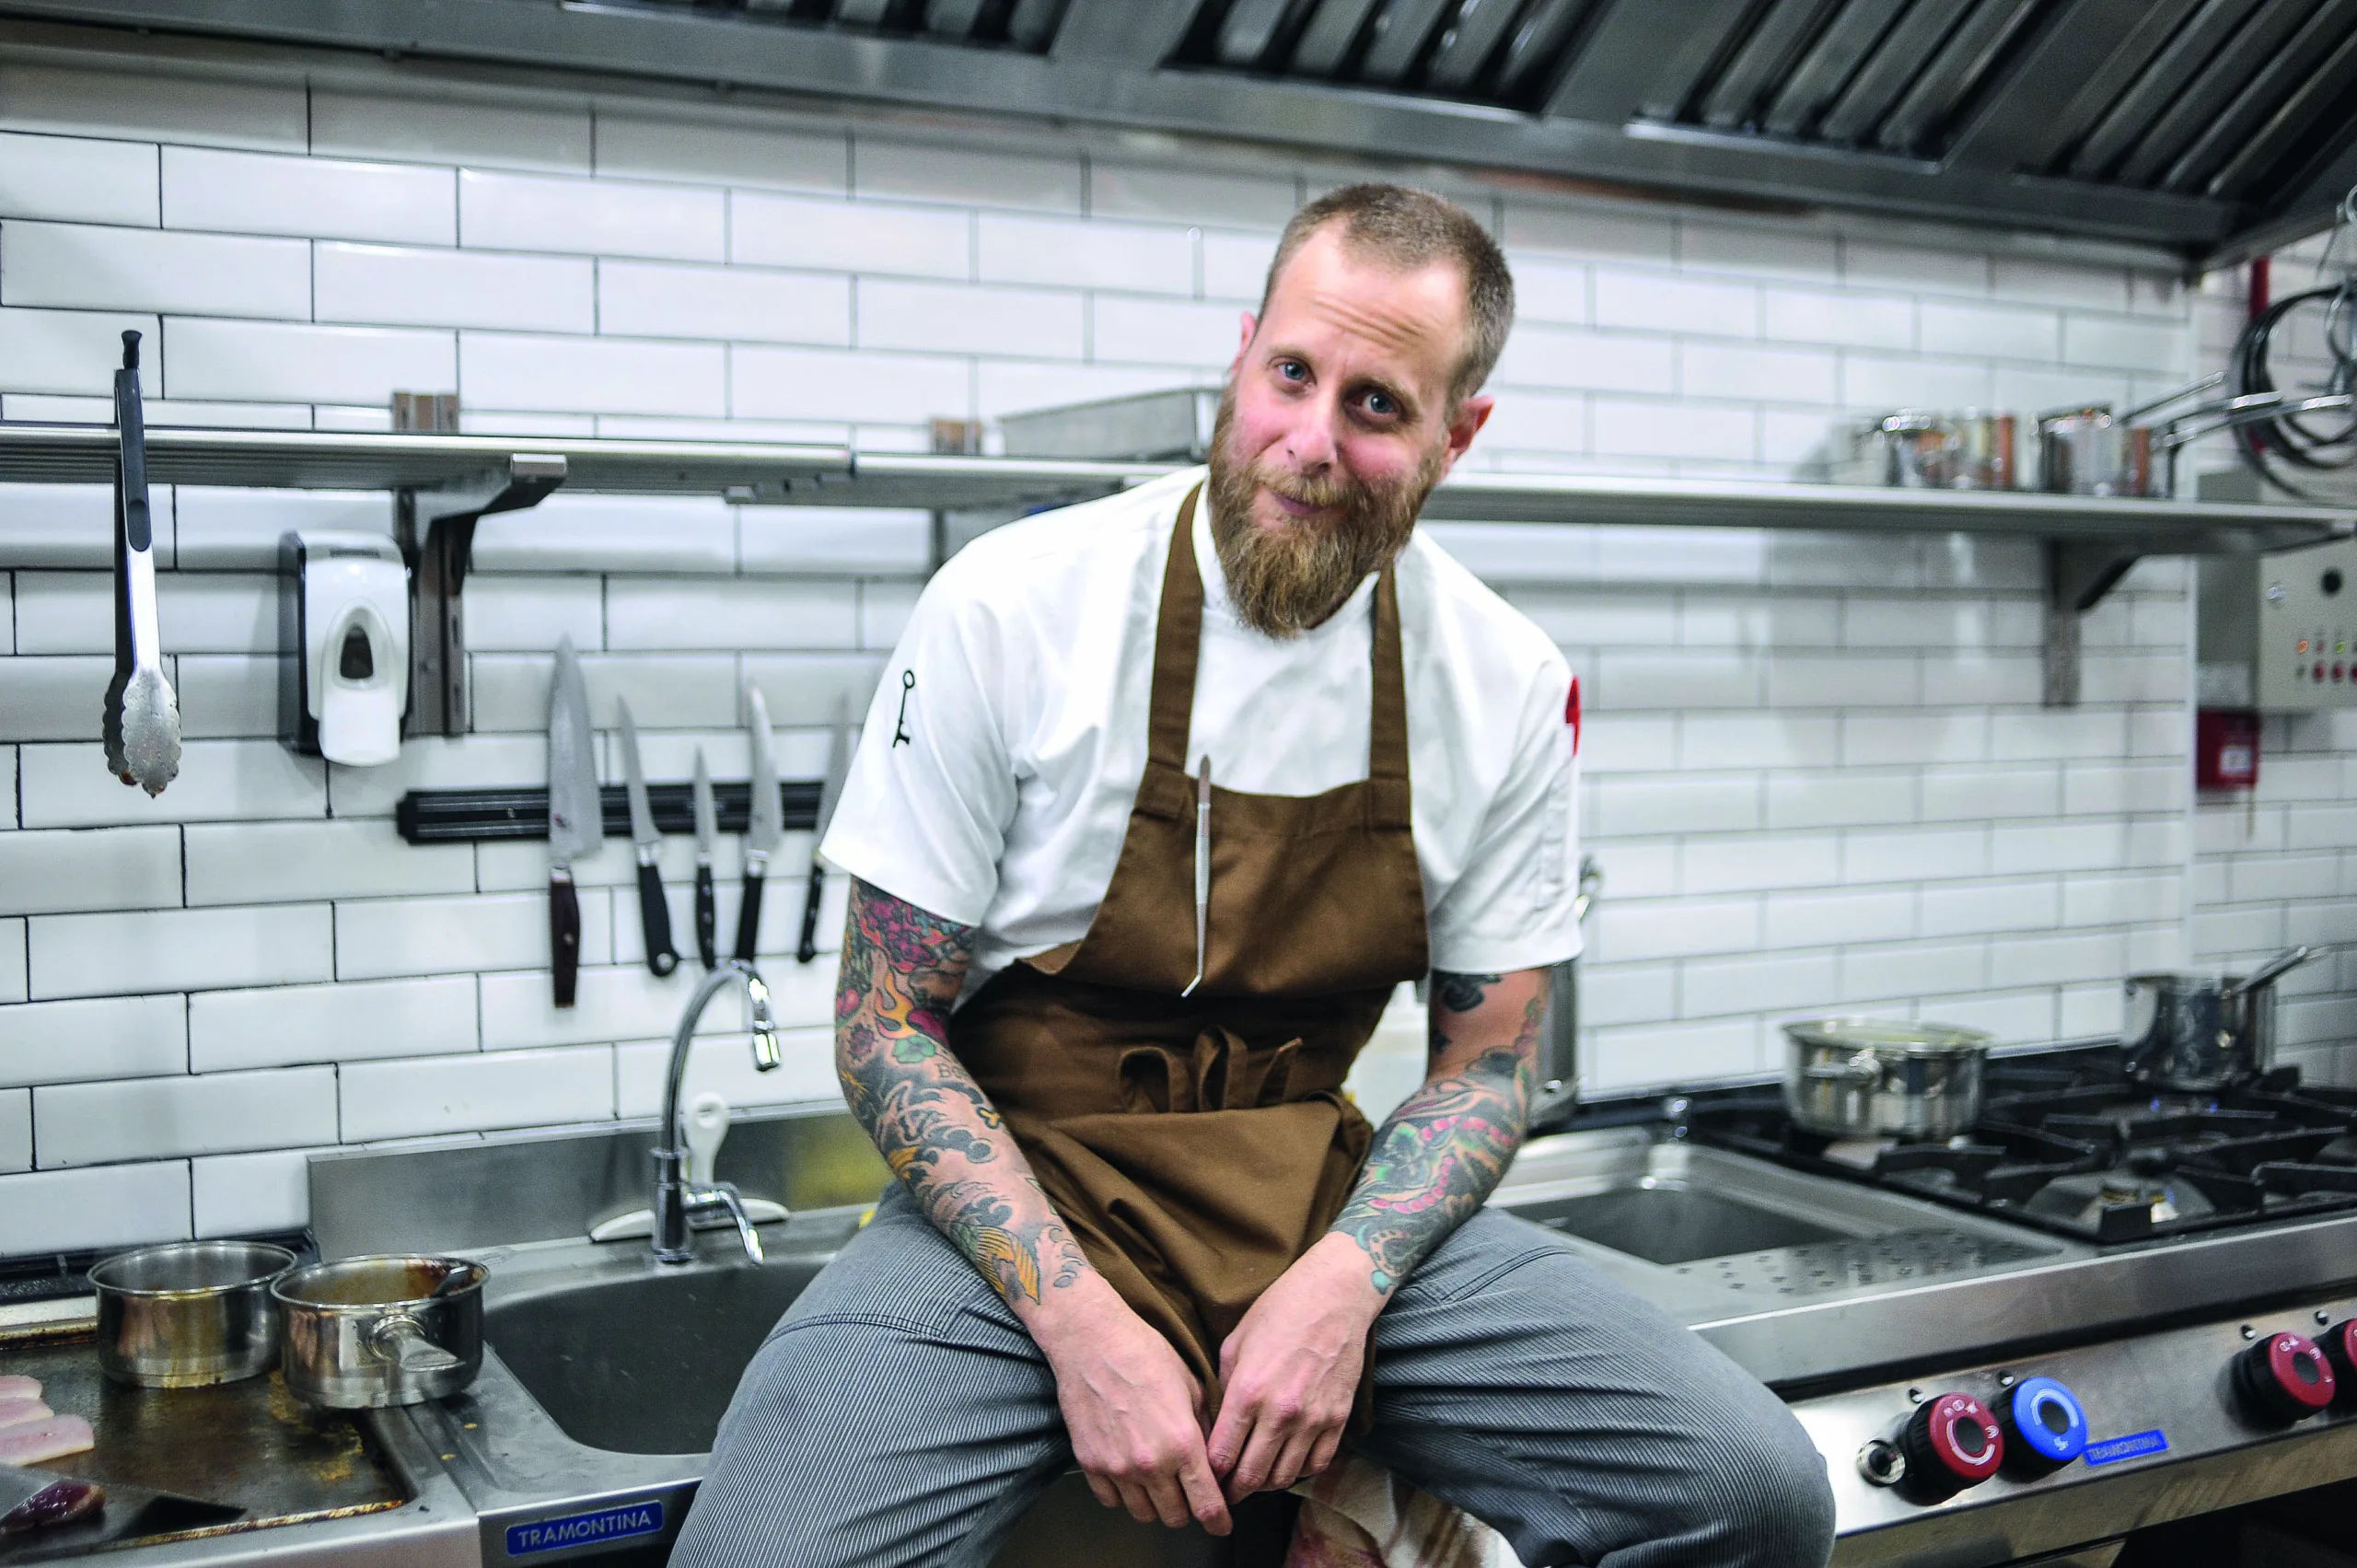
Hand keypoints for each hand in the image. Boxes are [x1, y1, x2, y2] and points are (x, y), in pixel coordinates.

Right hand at [1029, 1273, 1232, 1534]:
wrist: (1092, 1341)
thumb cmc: (1144, 1354)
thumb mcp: (1191, 1386)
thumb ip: (1203, 1429)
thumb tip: (1212, 1455)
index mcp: (1182, 1444)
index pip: (1207, 1504)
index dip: (1219, 1520)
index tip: (1221, 1524)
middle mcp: (1150, 1464)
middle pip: (1175, 1517)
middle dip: (1187, 1509)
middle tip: (1188, 1492)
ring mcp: (1117, 1467)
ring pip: (1143, 1514)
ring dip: (1156, 1505)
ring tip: (1158, 1482)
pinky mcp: (1090, 1463)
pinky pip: (1111, 1500)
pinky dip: (1123, 1494)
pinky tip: (1129, 1473)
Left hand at [1207, 1233, 1383, 1500]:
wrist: (1334, 1296)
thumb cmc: (1279, 1311)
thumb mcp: (1235, 1344)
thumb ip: (1225, 1389)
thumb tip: (1218, 1424)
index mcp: (1247, 1392)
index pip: (1221, 1456)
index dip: (1209, 1476)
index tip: (1205, 1480)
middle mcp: (1280, 1413)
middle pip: (1252, 1476)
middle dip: (1234, 1491)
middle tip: (1226, 1494)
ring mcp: (1313, 1419)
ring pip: (1284, 1477)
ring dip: (1265, 1485)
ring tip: (1254, 1480)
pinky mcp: (1337, 1419)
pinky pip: (1316, 1465)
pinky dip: (1299, 1473)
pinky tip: (1287, 1465)